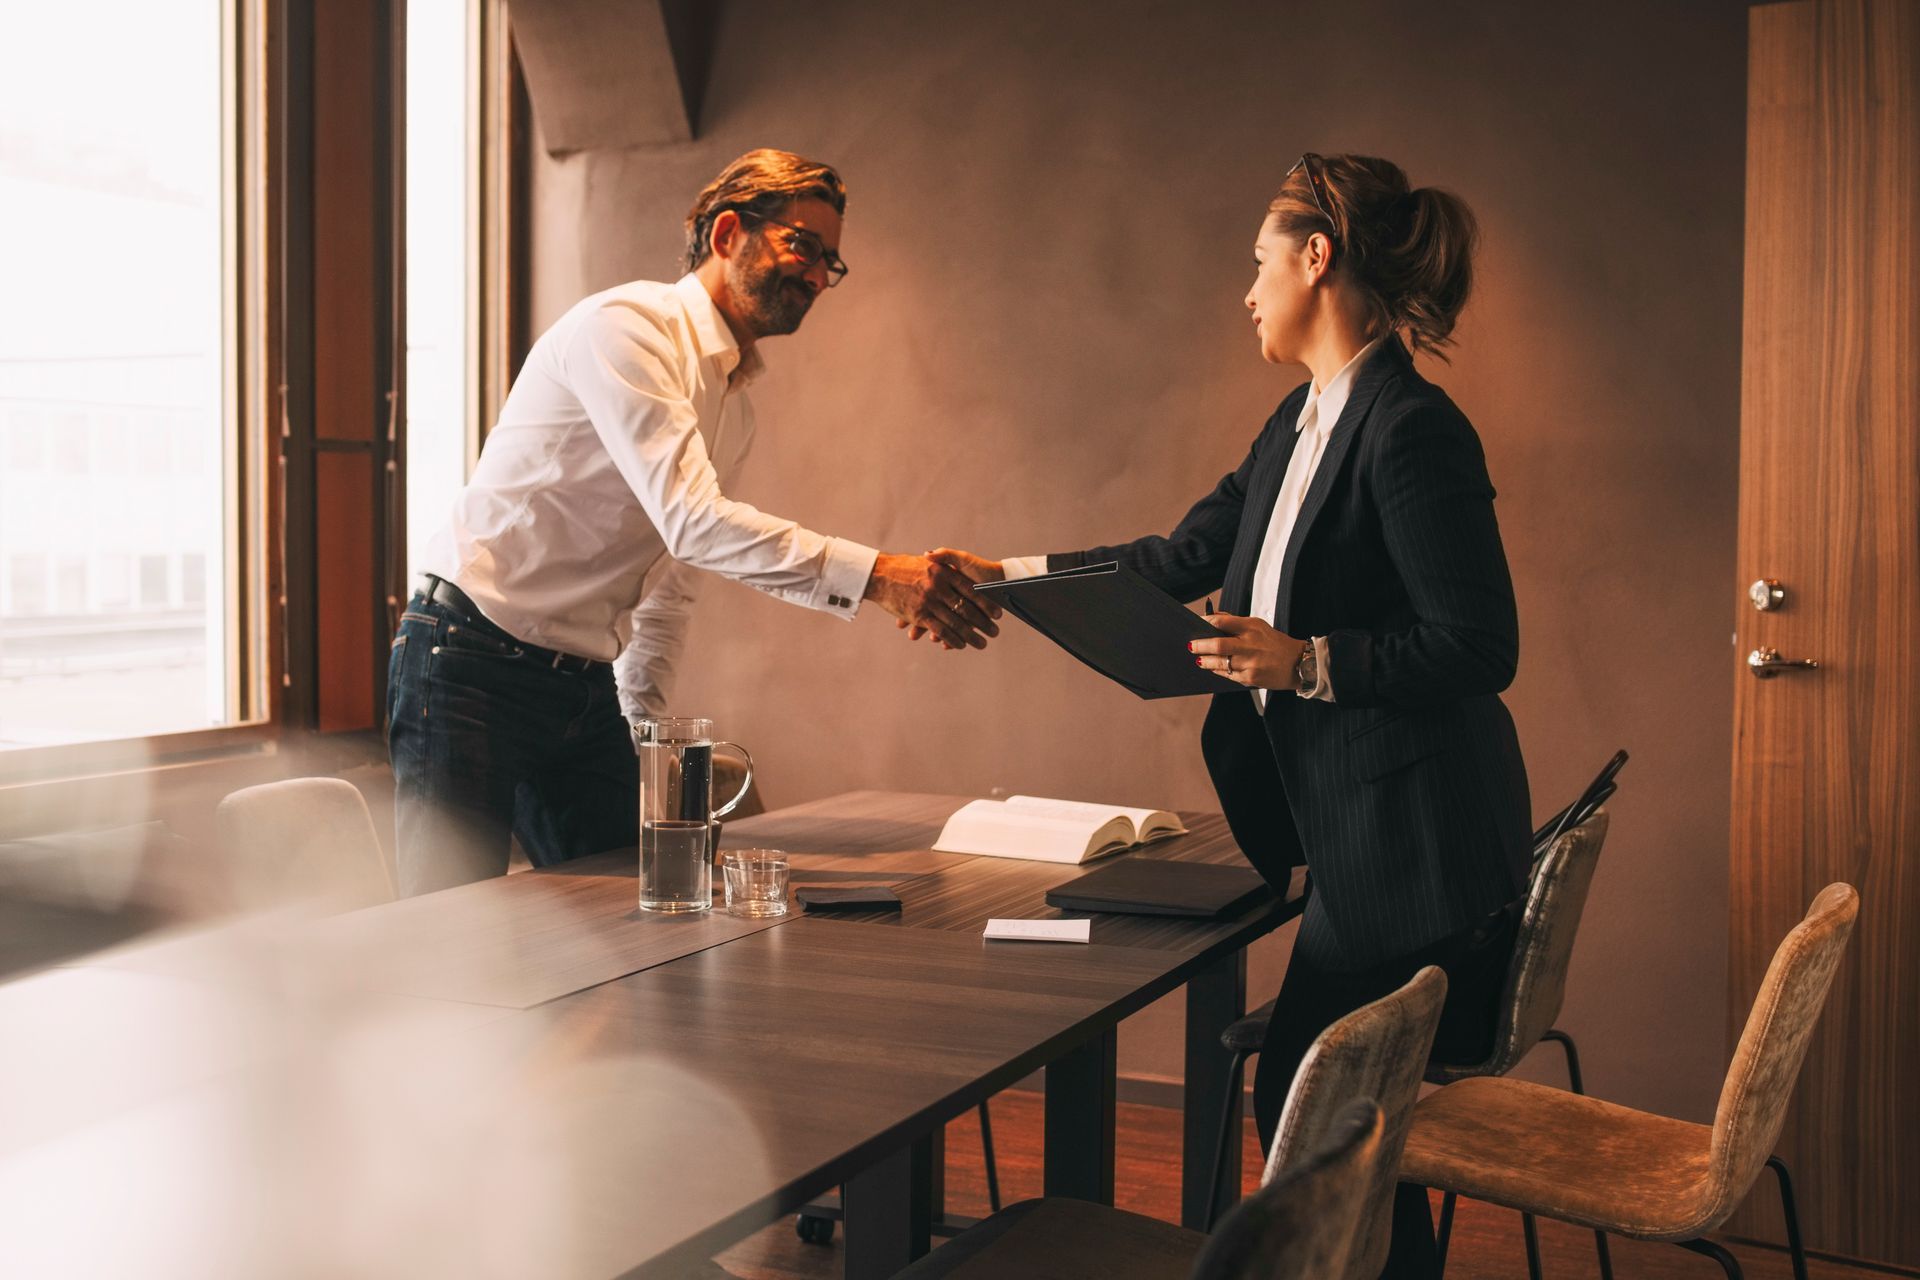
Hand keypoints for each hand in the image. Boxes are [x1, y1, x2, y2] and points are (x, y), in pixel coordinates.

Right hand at [864, 552, 1001, 649]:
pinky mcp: (919, 615)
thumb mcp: (928, 560)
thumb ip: (945, 561)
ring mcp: (929, 602)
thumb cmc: (904, 567)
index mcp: (944, 573)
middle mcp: (938, 587)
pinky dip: (952, 639)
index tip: (997, 613)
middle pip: (967, 609)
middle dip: (983, 623)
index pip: (971, 591)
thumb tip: (960, 570)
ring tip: (982, 643)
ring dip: (971, 635)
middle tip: (995, 632)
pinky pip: (940, 630)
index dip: (986, 604)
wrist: (880, 574)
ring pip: (956, 623)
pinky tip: (960, 645)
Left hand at [1189, 612, 1307, 689]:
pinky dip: (1218, 670)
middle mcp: (1251, 644)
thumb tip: (1212, 616)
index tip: (1197, 623)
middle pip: (1218, 644)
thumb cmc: (1275, 643)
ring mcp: (1251, 663)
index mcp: (1252, 627)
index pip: (1222, 622)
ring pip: (1220, 662)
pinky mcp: (1251, 678)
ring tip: (1199, 659)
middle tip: (1191, 645)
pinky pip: (1227, 675)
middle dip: (1200, 645)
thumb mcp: (1258, 626)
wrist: (1297, 663)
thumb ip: (1235, 621)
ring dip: (1205, 661)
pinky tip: (1213, 667)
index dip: (1206, 622)